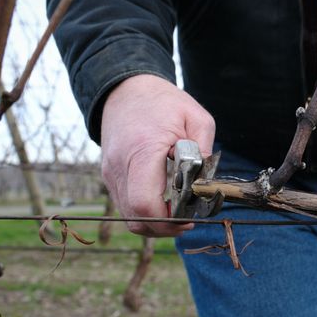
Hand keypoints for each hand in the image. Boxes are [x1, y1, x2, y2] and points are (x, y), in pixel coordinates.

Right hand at [101, 74, 214, 235]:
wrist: (125, 89)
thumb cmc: (162, 102)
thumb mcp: (196, 116)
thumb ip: (205, 150)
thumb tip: (207, 181)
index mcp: (142, 151)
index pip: (146, 203)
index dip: (169, 220)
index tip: (189, 218)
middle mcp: (120, 167)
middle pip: (136, 218)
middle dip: (164, 227)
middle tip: (186, 221)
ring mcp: (111, 173)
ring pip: (129, 217)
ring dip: (154, 222)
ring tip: (177, 213)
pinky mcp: (109, 176)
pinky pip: (125, 206)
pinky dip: (144, 212)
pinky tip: (163, 203)